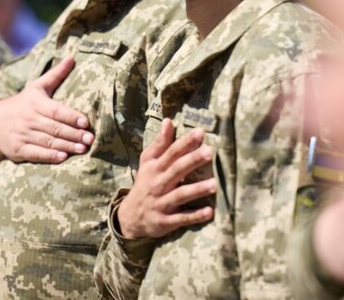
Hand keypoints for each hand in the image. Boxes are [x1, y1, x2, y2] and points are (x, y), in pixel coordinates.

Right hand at [0, 57, 91, 173]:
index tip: (85, 122)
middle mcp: (29, 119)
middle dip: (73, 134)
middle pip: (55, 127)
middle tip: (90, 139)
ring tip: (83, 149)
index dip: (71, 116)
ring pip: (48, 141)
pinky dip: (49, 156)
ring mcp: (22, 135)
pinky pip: (35, 154)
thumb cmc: (23, 103)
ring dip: (66, 146)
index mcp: (35, 103)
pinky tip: (63, 158)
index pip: (56, 110)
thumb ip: (56, 75)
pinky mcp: (18, 150)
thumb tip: (72, 57)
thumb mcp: (36, 87)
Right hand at [117, 119, 216, 239]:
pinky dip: (194, 216)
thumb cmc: (144, 184)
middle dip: (193, 160)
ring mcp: (161, 203)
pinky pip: (181, 218)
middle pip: (176, 170)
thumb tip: (168, 121)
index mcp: (155, 168)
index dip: (185, 142)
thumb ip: (160, 143)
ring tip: (214, 184)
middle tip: (210, 151)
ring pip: (180, 195)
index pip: (171, 152)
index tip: (200, 132)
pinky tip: (209, 212)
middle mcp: (158, 184)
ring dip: (196, 190)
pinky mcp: (165, 221)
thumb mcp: (147, 163)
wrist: (129, 217)